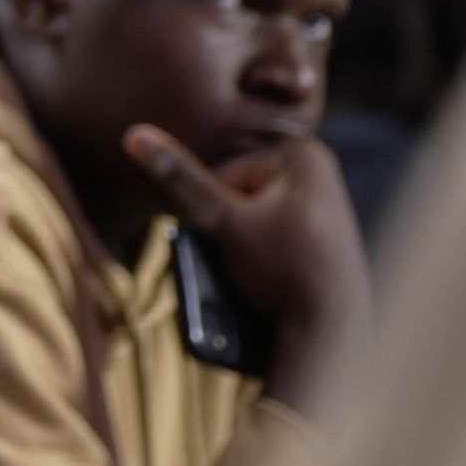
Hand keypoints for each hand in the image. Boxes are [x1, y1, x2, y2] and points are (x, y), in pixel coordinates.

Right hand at [123, 124, 370, 414]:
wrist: (331, 330)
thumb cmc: (284, 270)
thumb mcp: (225, 221)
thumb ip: (181, 180)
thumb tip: (134, 136)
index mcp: (301, 151)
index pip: (223, 168)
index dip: (214, 207)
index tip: (237, 238)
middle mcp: (317, 169)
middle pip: (240, 186)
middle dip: (230, 220)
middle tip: (248, 254)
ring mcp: (321, 200)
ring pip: (253, 210)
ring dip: (243, 236)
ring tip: (259, 265)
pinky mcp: (320, 230)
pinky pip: (273, 227)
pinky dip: (262, 246)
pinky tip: (272, 270)